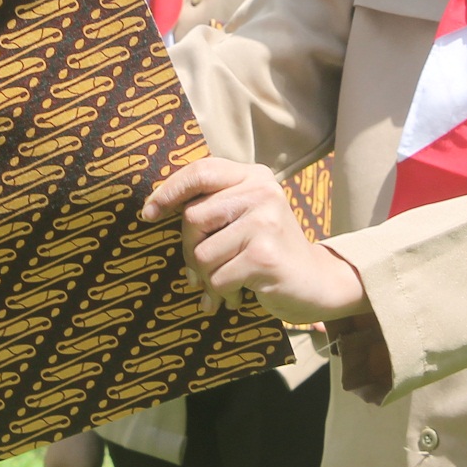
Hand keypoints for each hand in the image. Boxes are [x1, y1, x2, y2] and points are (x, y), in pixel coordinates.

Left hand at [142, 159, 366, 324]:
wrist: (317, 282)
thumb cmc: (268, 250)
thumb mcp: (246, 216)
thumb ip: (213, 206)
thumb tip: (153, 209)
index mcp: (253, 176)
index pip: (201, 171)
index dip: (169, 191)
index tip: (149, 213)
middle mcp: (261, 191)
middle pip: (192, 217)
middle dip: (189, 251)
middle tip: (200, 272)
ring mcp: (265, 222)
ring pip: (202, 253)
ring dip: (207, 278)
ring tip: (225, 284)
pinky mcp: (265, 255)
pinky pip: (218, 278)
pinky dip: (222, 294)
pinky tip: (240, 295)